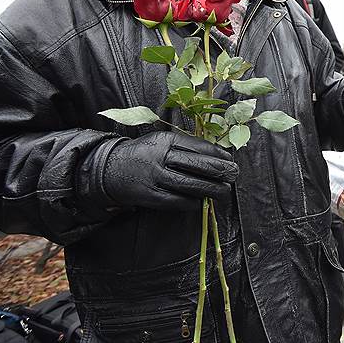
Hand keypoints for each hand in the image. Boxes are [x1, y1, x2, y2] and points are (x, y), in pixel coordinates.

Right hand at [102, 131, 237, 209]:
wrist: (109, 168)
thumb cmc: (144, 153)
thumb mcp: (161, 141)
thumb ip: (184, 146)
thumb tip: (216, 156)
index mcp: (166, 140)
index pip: (199, 147)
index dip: (218, 155)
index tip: (230, 160)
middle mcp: (161, 157)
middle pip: (198, 165)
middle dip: (220, 171)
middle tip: (234, 175)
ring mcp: (155, 177)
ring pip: (190, 184)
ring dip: (211, 189)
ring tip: (224, 191)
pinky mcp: (150, 195)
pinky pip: (177, 201)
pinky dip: (192, 202)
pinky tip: (201, 202)